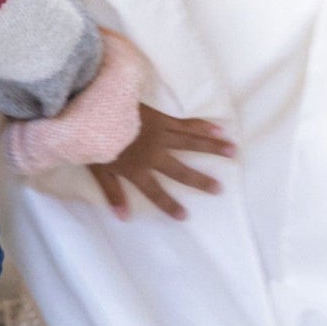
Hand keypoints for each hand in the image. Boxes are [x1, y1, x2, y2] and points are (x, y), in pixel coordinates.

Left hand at [88, 105, 235, 220]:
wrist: (94, 108)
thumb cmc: (93, 138)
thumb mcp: (98, 170)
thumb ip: (112, 193)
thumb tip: (123, 217)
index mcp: (137, 170)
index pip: (156, 192)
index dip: (169, 205)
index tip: (185, 215)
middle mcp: (154, 155)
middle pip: (181, 170)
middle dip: (200, 180)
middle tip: (219, 188)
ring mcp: (160, 135)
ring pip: (191, 143)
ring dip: (213, 148)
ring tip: (233, 152)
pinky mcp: (161, 118)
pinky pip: (185, 124)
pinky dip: (202, 126)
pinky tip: (218, 128)